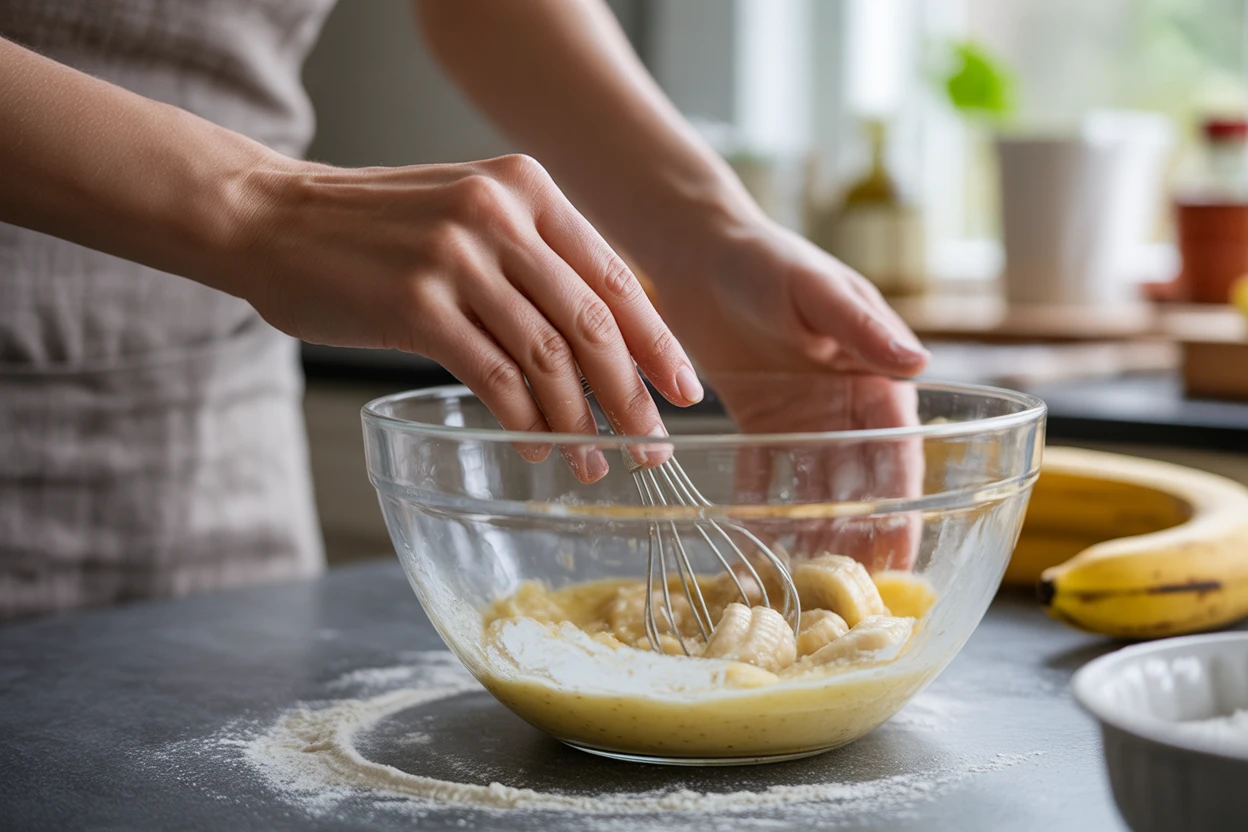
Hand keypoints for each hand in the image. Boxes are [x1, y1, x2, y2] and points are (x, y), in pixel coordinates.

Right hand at [236, 154, 701, 481]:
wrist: (270, 218)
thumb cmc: (373, 230)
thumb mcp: (467, 213)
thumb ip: (531, 256)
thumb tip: (599, 339)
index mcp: (526, 188)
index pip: (612, 276)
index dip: (656, 340)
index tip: (685, 389)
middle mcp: (499, 214)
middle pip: (591, 321)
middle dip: (630, 394)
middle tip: (652, 447)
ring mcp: (457, 257)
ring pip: (547, 355)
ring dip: (579, 420)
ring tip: (593, 463)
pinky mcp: (416, 305)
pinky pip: (494, 376)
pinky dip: (523, 422)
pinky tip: (536, 450)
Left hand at [649, 216, 927, 570]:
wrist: (701, 251)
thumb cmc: (770, 262)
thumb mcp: (819, 293)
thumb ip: (862, 328)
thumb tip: (918, 364)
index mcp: (874, 378)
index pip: (895, 453)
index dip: (897, 505)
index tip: (898, 554)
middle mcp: (844, 406)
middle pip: (856, 480)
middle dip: (854, 531)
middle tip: (845, 589)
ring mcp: (800, 418)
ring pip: (810, 485)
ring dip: (808, 527)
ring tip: (800, 577)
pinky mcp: (757, 421)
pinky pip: (760, 472)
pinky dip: (757, 503)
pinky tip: (750, 540)